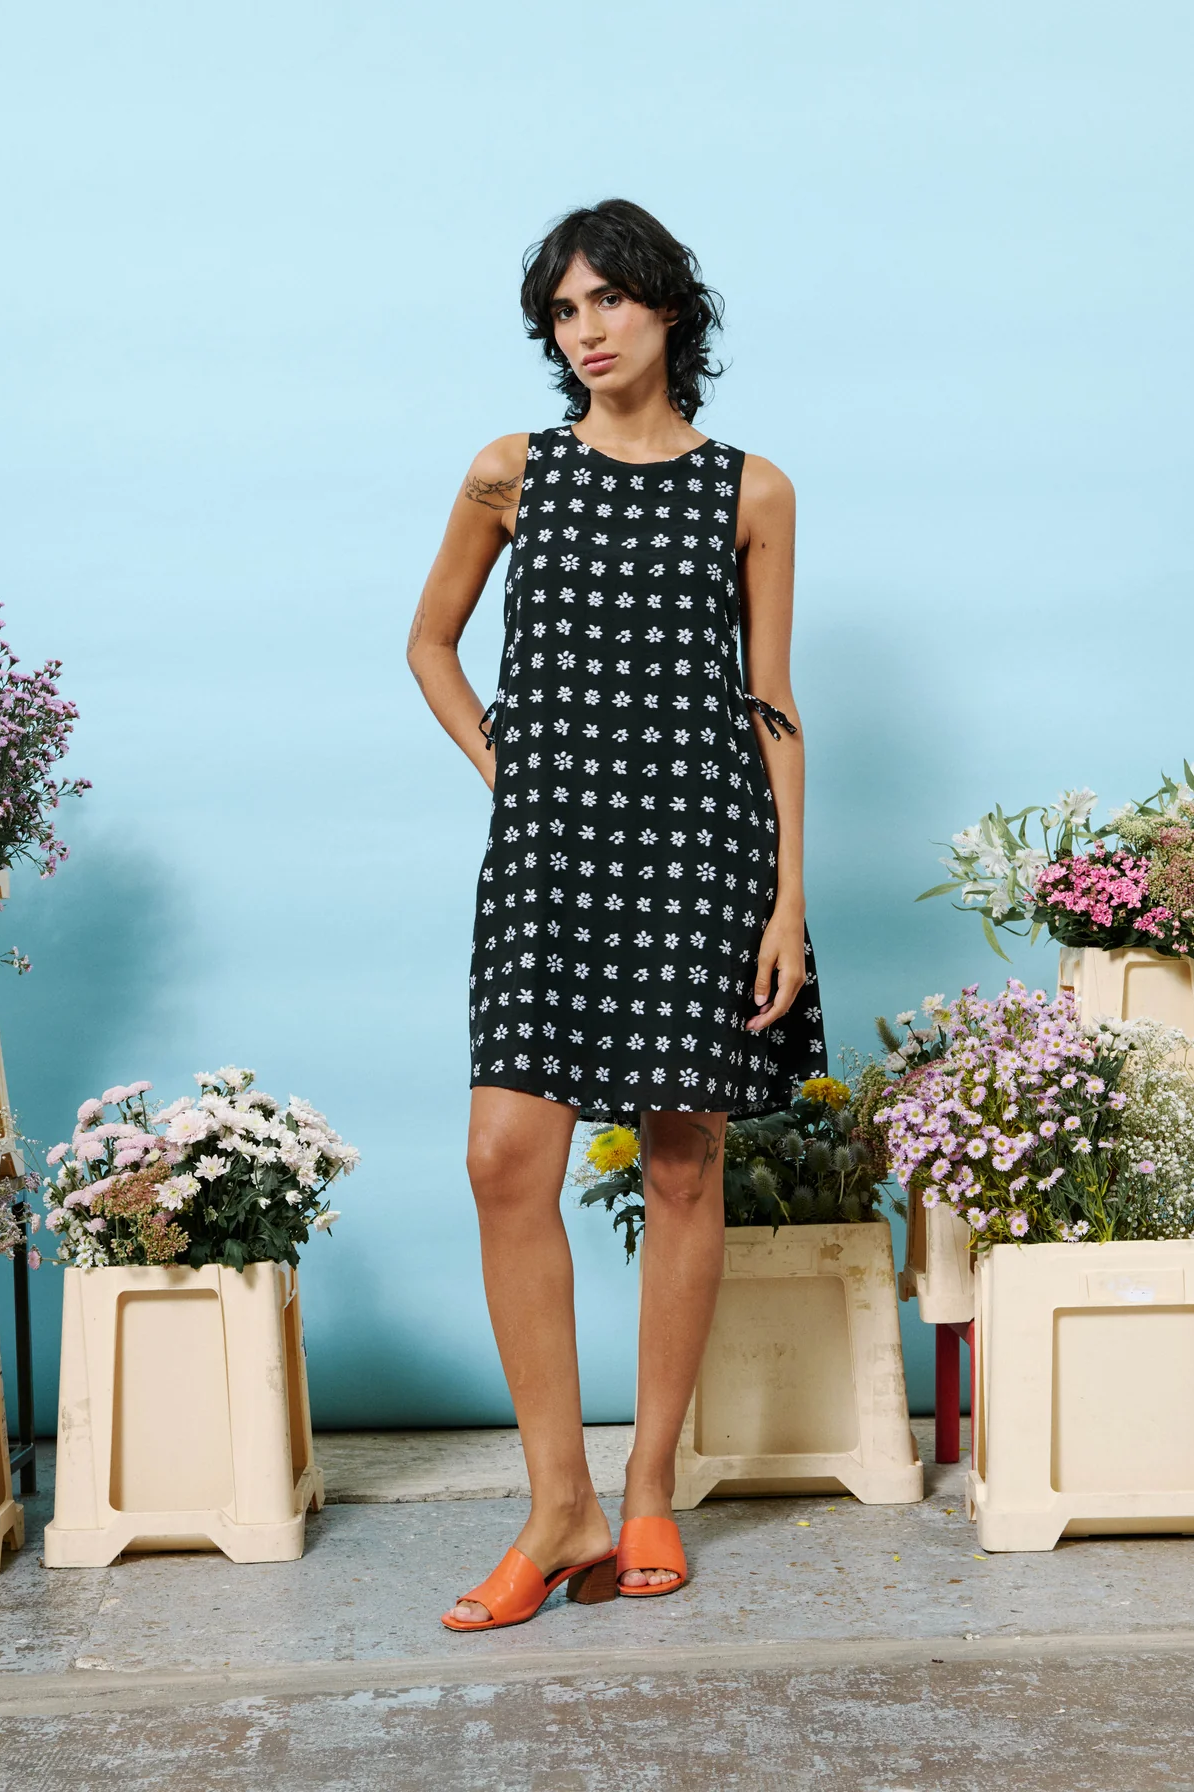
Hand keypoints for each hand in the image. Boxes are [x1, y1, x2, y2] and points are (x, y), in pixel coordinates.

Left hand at [746, 905, 806, 1032]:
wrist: (790, 916)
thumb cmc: (777, 933)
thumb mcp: (765, 957)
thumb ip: (762, 981)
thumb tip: (760, 1003)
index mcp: (791, 978)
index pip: (779, 1007)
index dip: (765, 1019)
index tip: (751, 1026)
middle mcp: (799, 980)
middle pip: (784, 1007)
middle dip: (767, 1018)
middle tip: (750, 1025)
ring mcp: (799, 976)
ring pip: (785, 1000)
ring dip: (771, 1010)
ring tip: (755, 1017)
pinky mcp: (796, 972)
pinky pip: (786, 992)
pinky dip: (776, 1000)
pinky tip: (765, 1002)